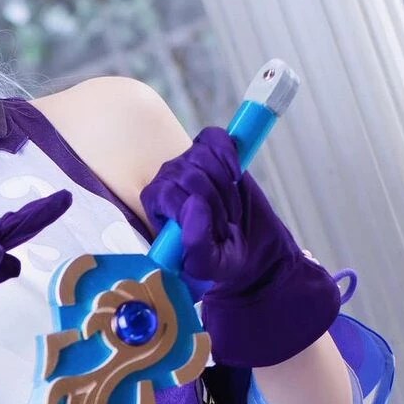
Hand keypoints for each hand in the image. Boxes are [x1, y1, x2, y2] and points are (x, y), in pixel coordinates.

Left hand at [140, 127, 340, 367]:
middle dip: (215, 201)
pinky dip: (229, 156)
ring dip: (225, 185)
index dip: (196, 210)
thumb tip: (194, 203)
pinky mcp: (210, 150)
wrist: (248, 251)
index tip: (217, 231)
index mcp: (156, 206)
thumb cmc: (219, 260)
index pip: (167, 192)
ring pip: (203, 156)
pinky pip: (215, 139)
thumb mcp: (206, 265)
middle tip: (227, 224)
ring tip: (230, 209)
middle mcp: (166, 180)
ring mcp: (187, 163)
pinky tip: (235, 176)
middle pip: (188, 174)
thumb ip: (195, 243)